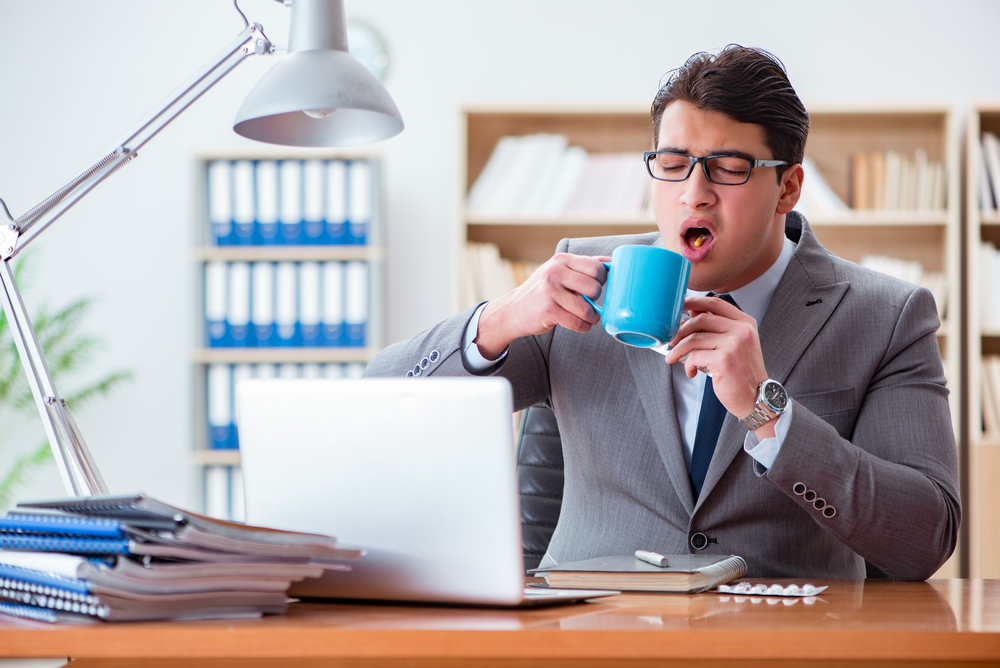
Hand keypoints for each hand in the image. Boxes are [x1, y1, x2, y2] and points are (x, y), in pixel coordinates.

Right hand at [475, 253, 609, 358]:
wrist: (512, 311)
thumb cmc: (541, 292)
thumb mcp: (557, 271)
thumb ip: (582, 266)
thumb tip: (611, 262)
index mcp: (561, 260)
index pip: (596, 267)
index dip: (602, 280)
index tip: (595, 288)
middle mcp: (555, 272)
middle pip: (594, 287)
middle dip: (597, 299)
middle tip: (590, 303)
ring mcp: (550, 291)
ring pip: (587, 308)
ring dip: (592, 317)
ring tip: (588, 318)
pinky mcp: (548, 310)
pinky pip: (577, 322)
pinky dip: (583, 327)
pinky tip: (580, 325)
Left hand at [663, 295, 769, 429]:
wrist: (756, 398)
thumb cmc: (743, 372)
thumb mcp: (735, 344)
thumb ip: (717, 328)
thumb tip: (693, 312)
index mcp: (745, 322)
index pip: (715, 303)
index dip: (693, 302)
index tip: (679, 306)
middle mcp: (741, 330)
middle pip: (701, 319)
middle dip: (681, 330)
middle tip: (671, 341)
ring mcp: (734, 344)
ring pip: (694, 338)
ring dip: (678, 349)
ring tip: (673, 357)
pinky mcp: (724, 359)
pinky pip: (695, 356)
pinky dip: (688, 364)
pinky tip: (691, 371)